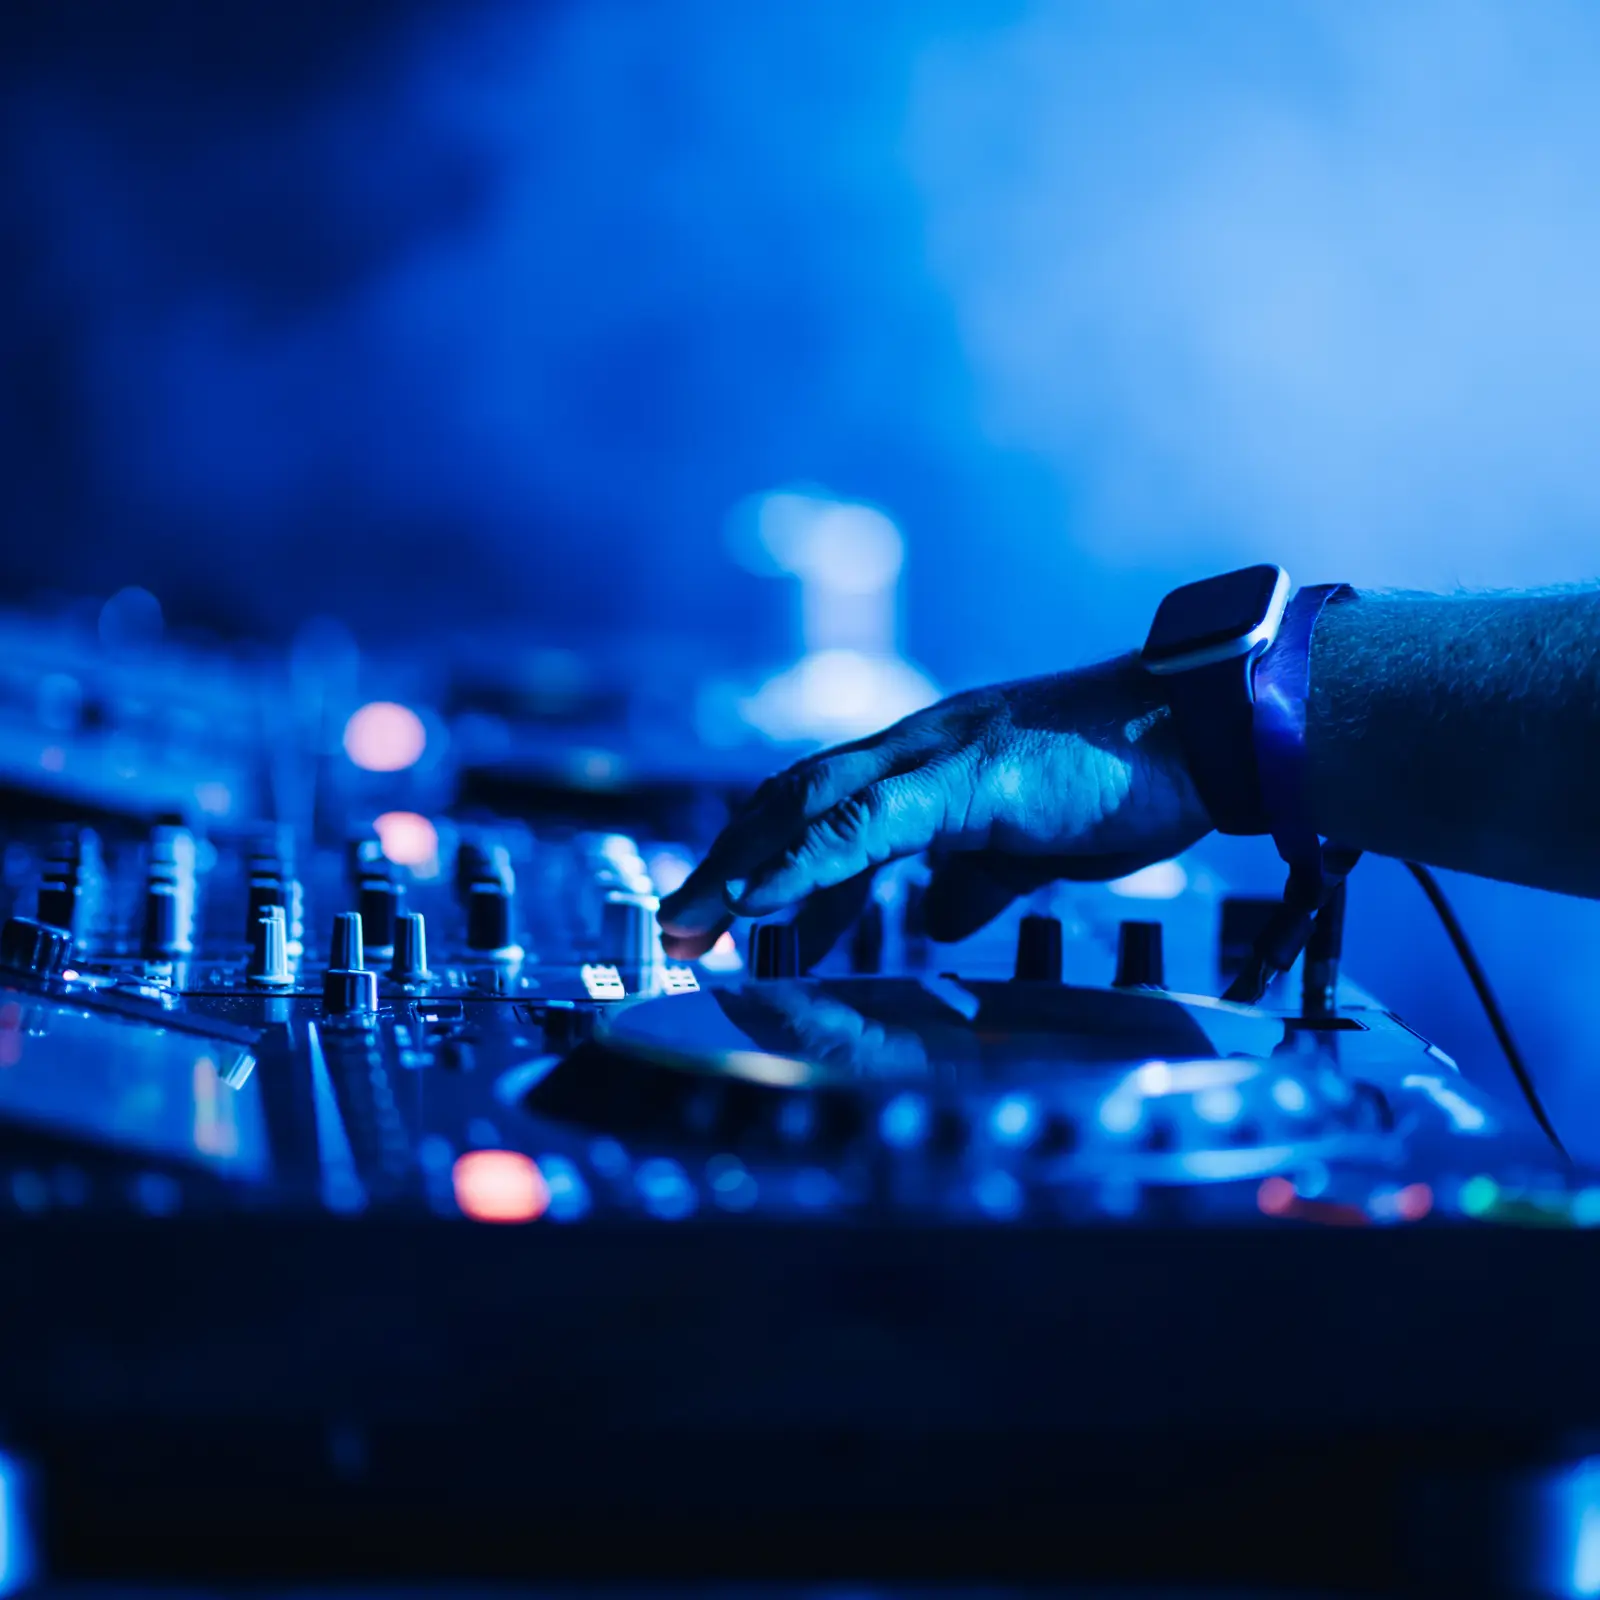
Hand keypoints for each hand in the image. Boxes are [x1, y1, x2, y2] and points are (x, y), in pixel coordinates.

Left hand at [658, 656, 1210, 962]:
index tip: (729, 916)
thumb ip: (981, 875)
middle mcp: (917, 746)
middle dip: (725, 863)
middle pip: (790, 800)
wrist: (1207, 728)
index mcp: (931, 761)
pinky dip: (802, 864)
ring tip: (687, 923)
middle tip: (674, 925)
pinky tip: (756, 903)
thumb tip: (942, 919)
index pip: (823, 807)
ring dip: (738, 868)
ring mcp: (938, 754)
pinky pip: (865, 825)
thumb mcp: (1038, 844)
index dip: (767, 857)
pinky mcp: (968, 778)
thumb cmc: (1133, 780)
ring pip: (807, 806)